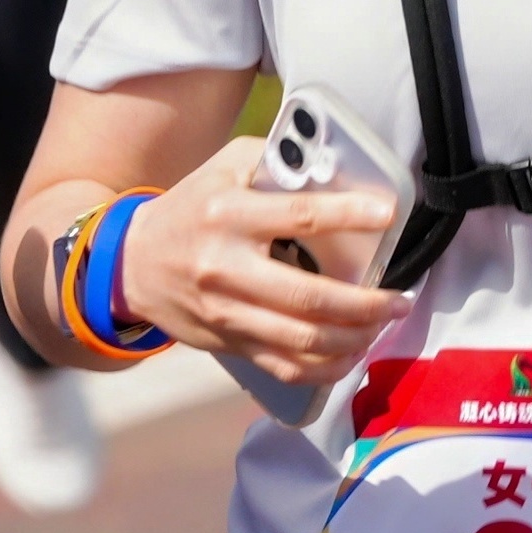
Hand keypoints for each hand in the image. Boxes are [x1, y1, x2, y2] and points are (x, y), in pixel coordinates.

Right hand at [108, 136, 408, 388]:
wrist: (132, 263)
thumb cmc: (190, 208)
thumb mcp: (222, 168)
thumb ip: (274, 163)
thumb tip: (333, 167)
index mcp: (228, 214)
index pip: (299, 215)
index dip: (348, 214)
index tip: (387, 213)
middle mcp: (227, 267)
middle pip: (309, 296)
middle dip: (366, 303)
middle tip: (399, 300)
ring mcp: (227, 312)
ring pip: (302, 339)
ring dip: (354, 338)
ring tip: (382, 326)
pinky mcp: (229, 341)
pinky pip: (284, 365)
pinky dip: (325, 369)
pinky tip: (350, 356)